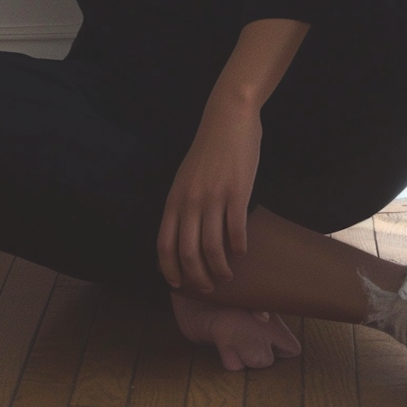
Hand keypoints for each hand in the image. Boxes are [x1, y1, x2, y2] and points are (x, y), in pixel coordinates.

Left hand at [157, 89, 261, 293]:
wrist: (227, 119)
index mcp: (174, 200)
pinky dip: (238, 247)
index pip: (164, 245)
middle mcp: (189, 203)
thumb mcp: (185, 179)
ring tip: (227, 275)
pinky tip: (242, 251)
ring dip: (220, 269)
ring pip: (212, 248)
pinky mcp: (236, 193)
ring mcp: (213, 198)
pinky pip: (236, 230)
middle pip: (188, 254)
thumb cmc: (207, 150)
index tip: (179, 285)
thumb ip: (182, 205)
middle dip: (198, 278)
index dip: (170, 270)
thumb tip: (184, 236)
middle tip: (209, 287)